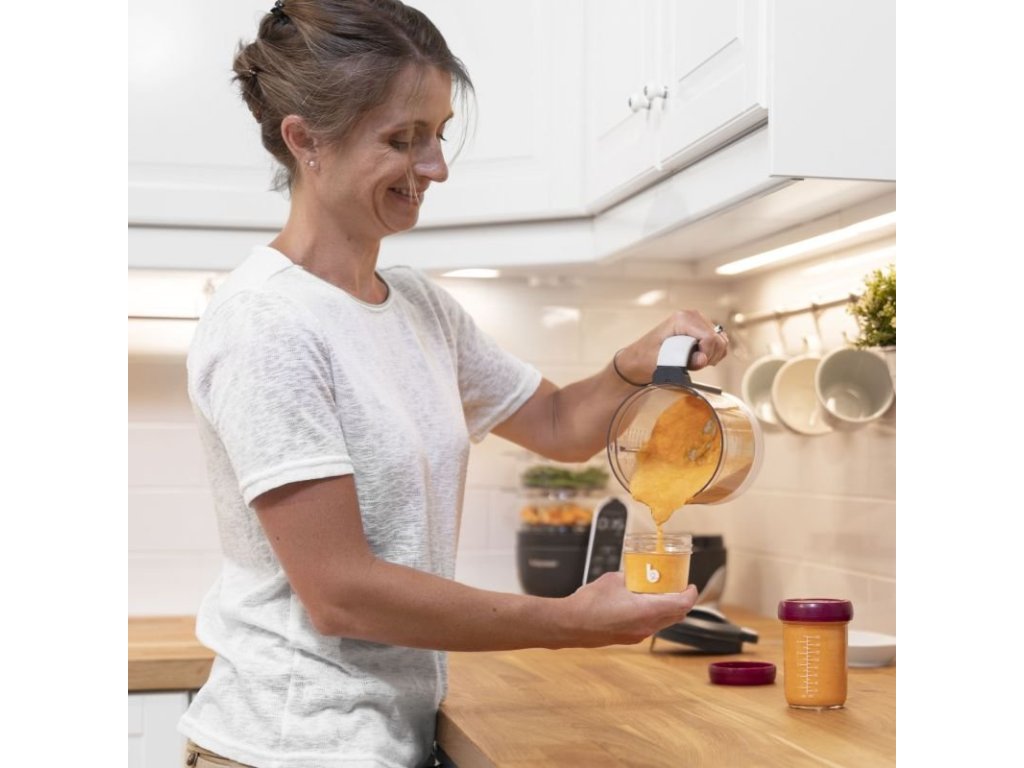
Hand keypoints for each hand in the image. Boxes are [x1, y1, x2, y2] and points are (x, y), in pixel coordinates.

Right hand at [560, 572, 698, 646]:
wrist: (570, 625)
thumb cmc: (590, 603)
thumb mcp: (614, 580)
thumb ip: (631, 578)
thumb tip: (636, 576)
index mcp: (648, 611)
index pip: (682, 604)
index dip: (691, 594)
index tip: (690, 585)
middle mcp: (647, 626)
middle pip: (676, 615)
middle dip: (680, 601)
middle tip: (675, 586)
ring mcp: (638, 635)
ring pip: (663, 622)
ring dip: (666, 608)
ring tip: (656, 593)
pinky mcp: (629, 638)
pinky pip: (649, 626)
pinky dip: (652, 614)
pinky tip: (638, 603)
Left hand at [615, 310, 728, 384]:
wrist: (637, 360)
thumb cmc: (645, 359)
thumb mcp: (661, 362)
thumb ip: (682, 360)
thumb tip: (703, 359)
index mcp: (682, 319)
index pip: (709, 338)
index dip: (705, 355)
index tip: (693, 365)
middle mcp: (691, 316)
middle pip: (718, 340)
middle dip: (709, 356)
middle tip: (692, 365)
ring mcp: (697, 321)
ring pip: (721, 341)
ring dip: (712, 356)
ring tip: (694, 362)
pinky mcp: (700, 329)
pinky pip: (719, 342)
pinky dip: (713, 354)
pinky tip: (699, 358)